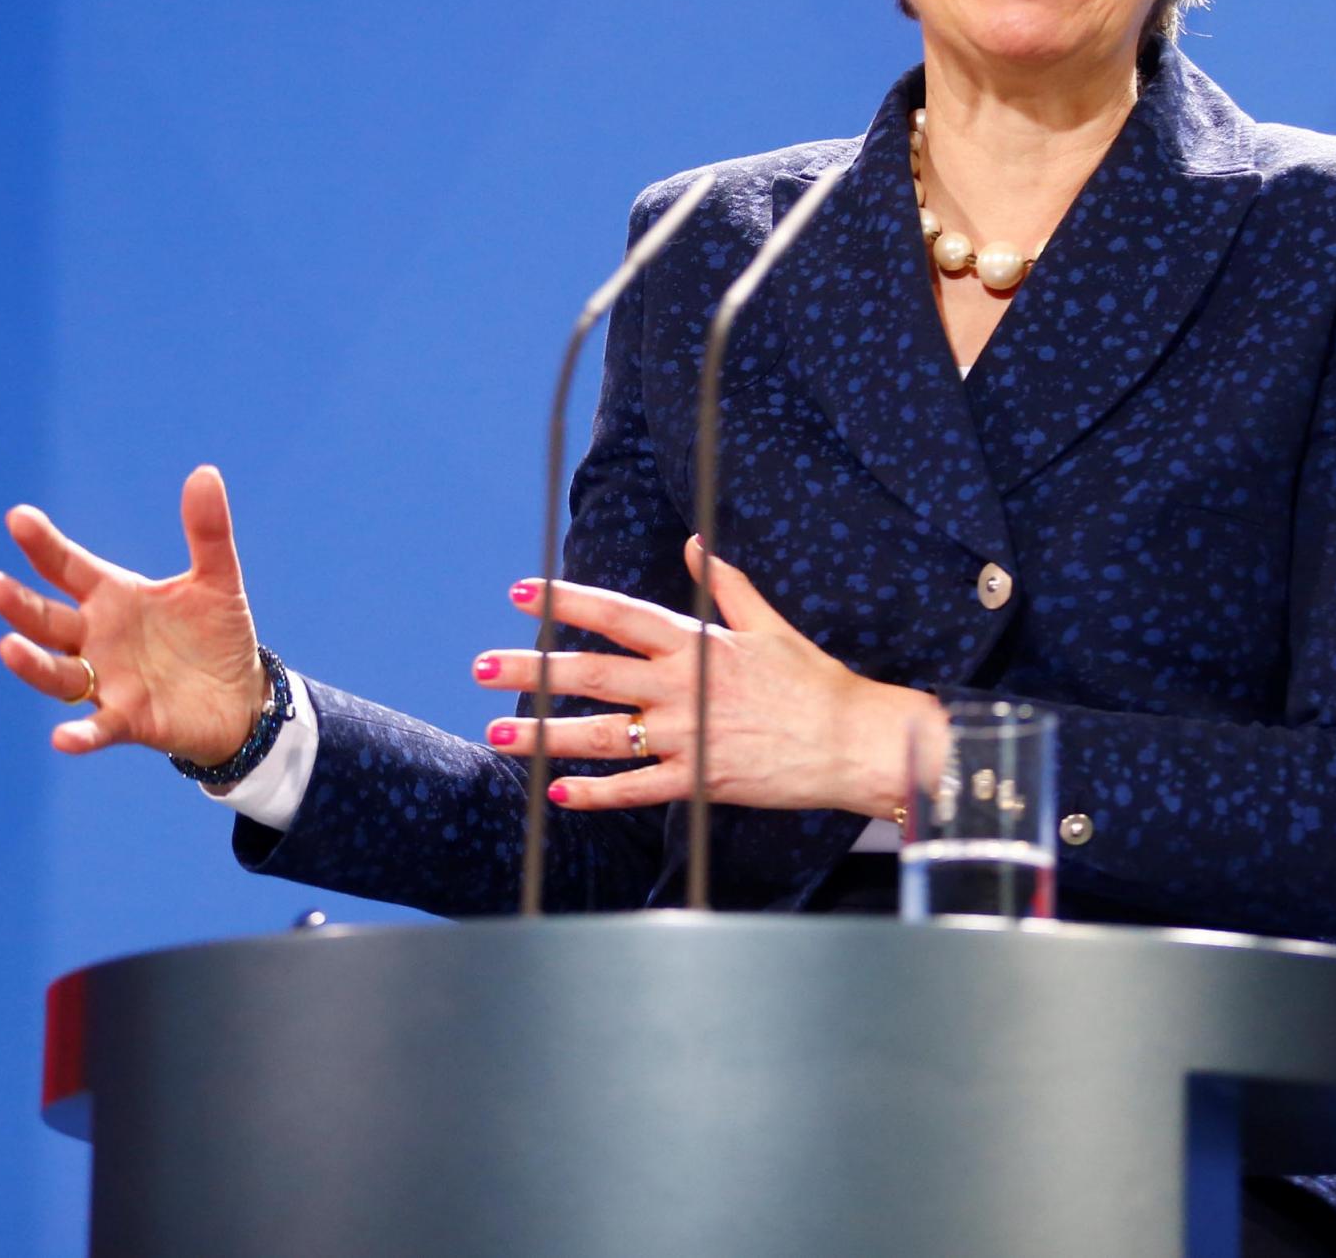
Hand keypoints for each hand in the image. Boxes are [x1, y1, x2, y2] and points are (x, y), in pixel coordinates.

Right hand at [0, 465, 267, 763]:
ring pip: (58, 673)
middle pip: (47, 620)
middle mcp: (97, 637)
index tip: (18, 518)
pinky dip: (80, 734)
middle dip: (18, 604)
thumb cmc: (216, 636)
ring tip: (8, 647)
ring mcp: (107, 681)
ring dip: (32, 664)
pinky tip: (62, 738)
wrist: (241, 698)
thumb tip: (205, 473)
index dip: (42, 545)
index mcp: (111, 596)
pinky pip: (98, 728)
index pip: (66, 567)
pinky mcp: (129, 720)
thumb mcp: (216, 580)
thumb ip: (207, 532)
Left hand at [472, 539, 939, 816]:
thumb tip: (696, 542)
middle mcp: (681, 688)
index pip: (618, 615)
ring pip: (601, 736)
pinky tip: (556, 793)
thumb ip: (725, 585)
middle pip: (591, 675)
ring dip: (544, 735)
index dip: (567, 601)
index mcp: (695, 644)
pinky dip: (596, 794)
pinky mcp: (699, 781)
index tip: (521, 591)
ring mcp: (687, 737)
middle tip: (480, 667)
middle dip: (531, 670)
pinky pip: (637, 789)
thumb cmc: (813, 681)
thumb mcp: (768, 625)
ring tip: (496, 733)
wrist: (856, 743)